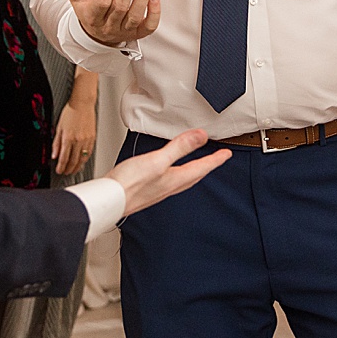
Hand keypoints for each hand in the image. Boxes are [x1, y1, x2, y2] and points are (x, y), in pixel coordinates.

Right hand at [50, 0, 159, 46]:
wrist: (98, 34)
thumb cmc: (90, 10)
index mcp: (93, 17)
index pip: (102, 1)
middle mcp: (109, 26)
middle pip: (120, 7)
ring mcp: (124, 31)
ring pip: (135, 16)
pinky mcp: (138, 34)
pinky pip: (149, 26)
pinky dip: (154, 12)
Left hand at [51, 100, 97, 176]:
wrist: (82, 104)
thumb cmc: (70, 112)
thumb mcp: (59, 127)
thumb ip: (56, 143)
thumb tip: (54, 155)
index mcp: (68, 138)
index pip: (63, 158)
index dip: (61, 167)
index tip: (59, 171)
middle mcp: (78, 141)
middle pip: (73, 161)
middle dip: (69, 169)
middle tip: (66, 172)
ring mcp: (86, 140)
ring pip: (82, 159)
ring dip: (77, 167)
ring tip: (73, 170)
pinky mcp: (92, 138)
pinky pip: (89, 152)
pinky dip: (85, 159)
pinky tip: (82, 161)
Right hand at [109, 129, 230, 215]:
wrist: (109, 201)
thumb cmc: (130, 184)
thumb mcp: (158, 160)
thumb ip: (180, 147)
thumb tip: (201, 137)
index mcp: (176, 179)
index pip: (202, 167)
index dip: (216, 159)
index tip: (227, 154)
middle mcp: (170, 187)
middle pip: (195, 175)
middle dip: (207, 166)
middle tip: (217, 159)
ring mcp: (159, 190)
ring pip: (183, 179)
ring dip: (193, 170)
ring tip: (197, 164)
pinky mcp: (148, 190)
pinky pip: (170, 180)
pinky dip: (177, 173)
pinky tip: (169, 172)